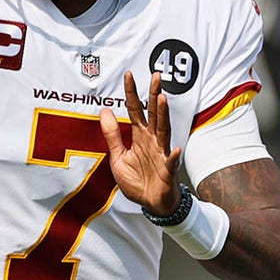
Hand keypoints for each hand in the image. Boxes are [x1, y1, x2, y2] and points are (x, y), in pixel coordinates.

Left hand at [100, 71, 181, 215]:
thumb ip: (112, 135)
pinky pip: (171, 163)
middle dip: (154, 95)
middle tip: (156, 76)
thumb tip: (104, 111)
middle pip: (154, 114)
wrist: (151, 204)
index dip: (132, 93)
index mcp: (139, 137)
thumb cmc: (138, 180)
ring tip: (163, 99)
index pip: (136, 110)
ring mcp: (162, 154)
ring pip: (163, 131)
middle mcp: (152, 141)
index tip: (129, 75)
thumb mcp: (118, 157)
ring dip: (164, 115)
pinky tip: (175, 149)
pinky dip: (173, 157)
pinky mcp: (168, 171)